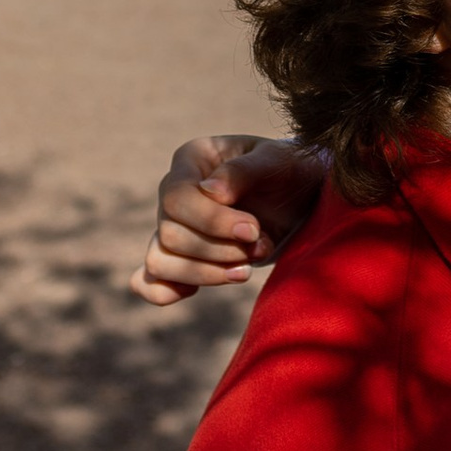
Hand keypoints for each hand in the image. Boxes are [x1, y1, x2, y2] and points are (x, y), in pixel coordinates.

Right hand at [131, 132, 324, 304]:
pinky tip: (196, 290)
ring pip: (159, 261)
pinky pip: (149, 280)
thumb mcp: (278, 161)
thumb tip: (209, 191)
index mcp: (192, 159)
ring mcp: (173, 226)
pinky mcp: (180, 257)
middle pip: (170, 234)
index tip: (254, 230)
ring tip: (246, 270)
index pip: (178, 198)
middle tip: (261, 246)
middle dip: (219, 250)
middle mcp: (173, 192)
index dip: (212, 222)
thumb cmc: (289, 171)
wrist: (302, 197)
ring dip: (205, 273)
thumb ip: (244, 170)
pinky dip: (165, 291)